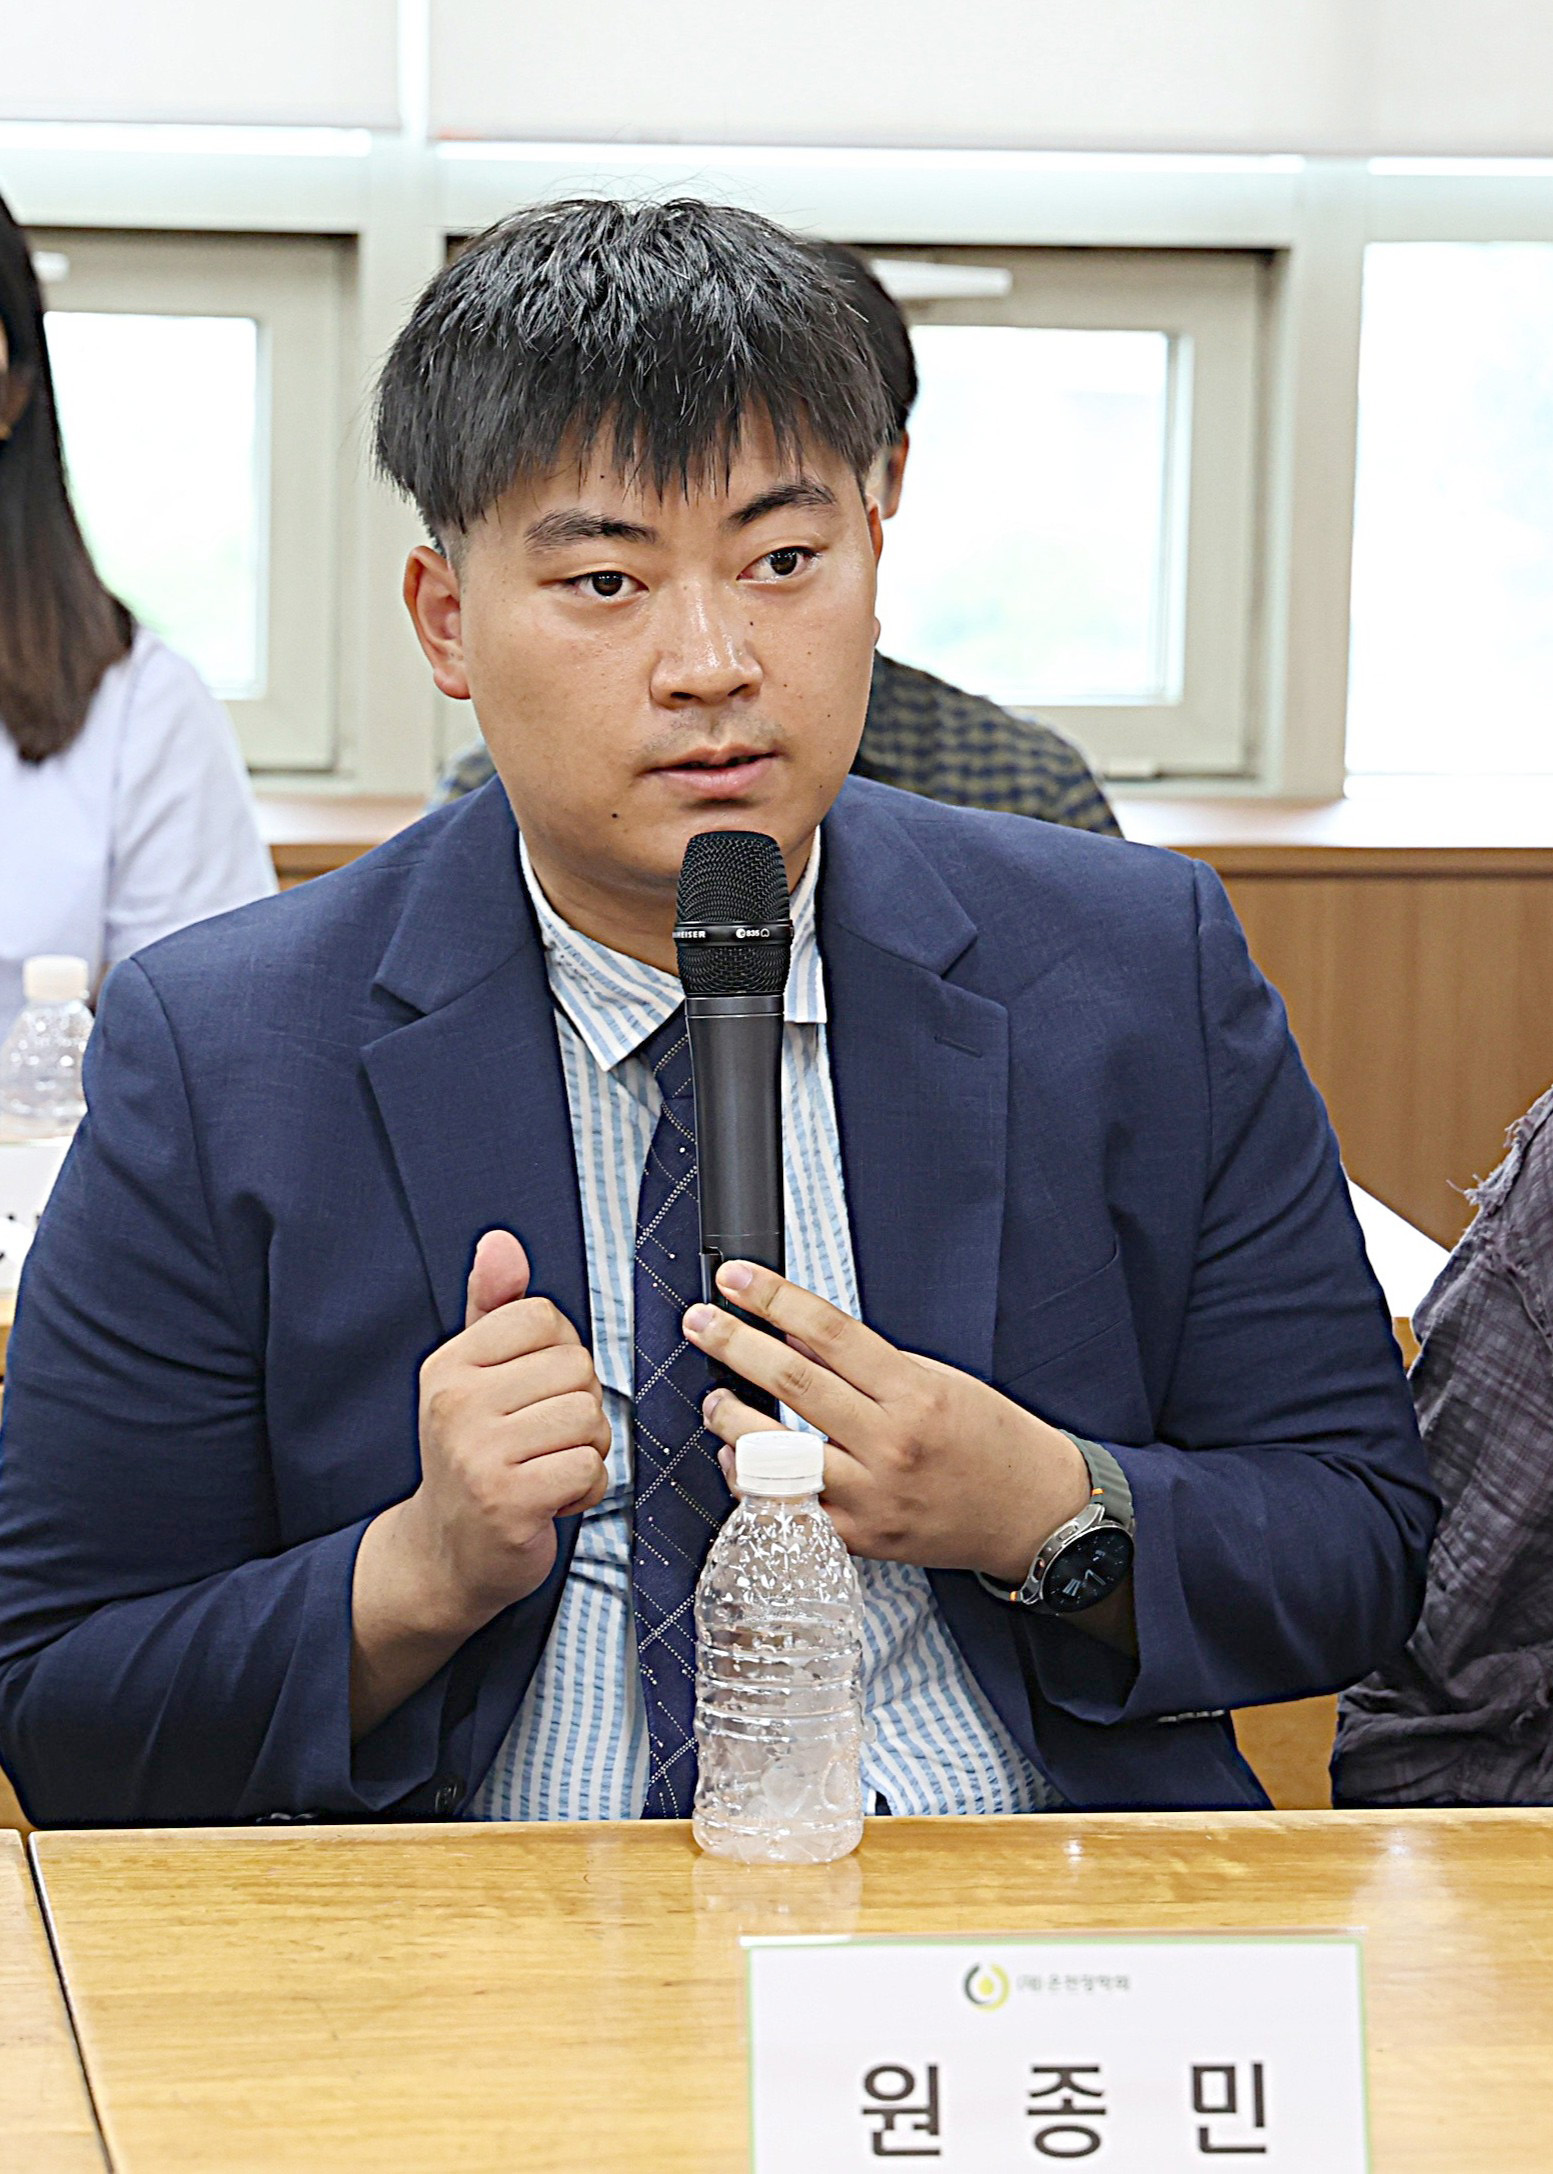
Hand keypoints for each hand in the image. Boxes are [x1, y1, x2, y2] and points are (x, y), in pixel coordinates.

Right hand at [397, 1229, 611, 1627]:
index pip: (544, 1318)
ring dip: (586, 1448)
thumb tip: (501, 1242)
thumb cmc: (474, 1455)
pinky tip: (551, 1500)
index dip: (559, 1356)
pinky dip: (586, 1489)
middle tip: (541, 1439)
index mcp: (450, 1363)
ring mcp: (477, 1453)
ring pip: (589, 1416)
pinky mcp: (508, 1501)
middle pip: (576, 1366)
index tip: (531, 1394)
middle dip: (579, 1405)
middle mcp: (455, 1402)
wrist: (446, 1553)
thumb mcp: (473, 1375)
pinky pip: (589, 1467)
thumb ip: (491, 1307)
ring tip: (546, 1466)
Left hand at [684, 1261, 1089, 1583]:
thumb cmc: (991, 1440)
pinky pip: (788, 1508)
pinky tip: (738, 1458)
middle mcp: (891, 1444)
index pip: (828, 1332)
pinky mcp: (860, 1538)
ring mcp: (872, 1496)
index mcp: (915, 1393)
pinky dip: (754, 1480)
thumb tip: (797, 1335)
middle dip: (735, 1345)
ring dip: (732, 1418)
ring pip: (779, 1453)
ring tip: (714, 1396)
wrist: (1031, 1514)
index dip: (774, 1299)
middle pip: (794, 1384)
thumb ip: (867, 1363)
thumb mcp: (940, 1379)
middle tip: (699, 1322)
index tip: (736, 1278)